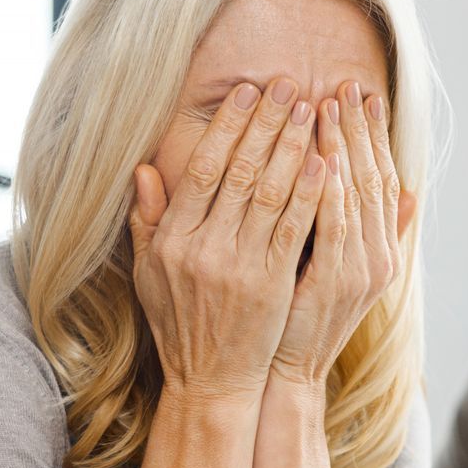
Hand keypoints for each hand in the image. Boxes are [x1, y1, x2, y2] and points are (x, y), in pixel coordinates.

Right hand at [127, 78, 328, 403]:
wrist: (210, 382)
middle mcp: (202, 248)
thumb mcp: (148, 274)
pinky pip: (294, 229)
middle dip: (266, 123)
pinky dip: (310, 193)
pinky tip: (325, 162)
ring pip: (270, 193)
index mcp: (172, 239)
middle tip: (288, 85)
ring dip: (293, 146)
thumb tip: (143, 170)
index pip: (203, 168)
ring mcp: (238, 267)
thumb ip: (146, 221)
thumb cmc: (181, 325)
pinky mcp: (272, 285)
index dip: (228, 127)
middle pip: (240, 171)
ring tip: (312, 110)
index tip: (247, 92)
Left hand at [270, 79, 419, 387]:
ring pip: (355, 194)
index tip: (358, 94)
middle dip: (359, 129)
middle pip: (372, 177)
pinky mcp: (333, 283)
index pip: (378, 178)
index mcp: (377, 250)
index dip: (370, 135)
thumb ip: (353, 230)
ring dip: (344, 147)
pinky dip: (331, 189)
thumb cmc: (295, 322)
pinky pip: (334, 225)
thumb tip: (398, 194)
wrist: (285, 377)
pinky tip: (322, 156)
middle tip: (347, 84)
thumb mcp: (330, 272)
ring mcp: (358, 271)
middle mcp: (376, 258)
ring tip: (330, 105)